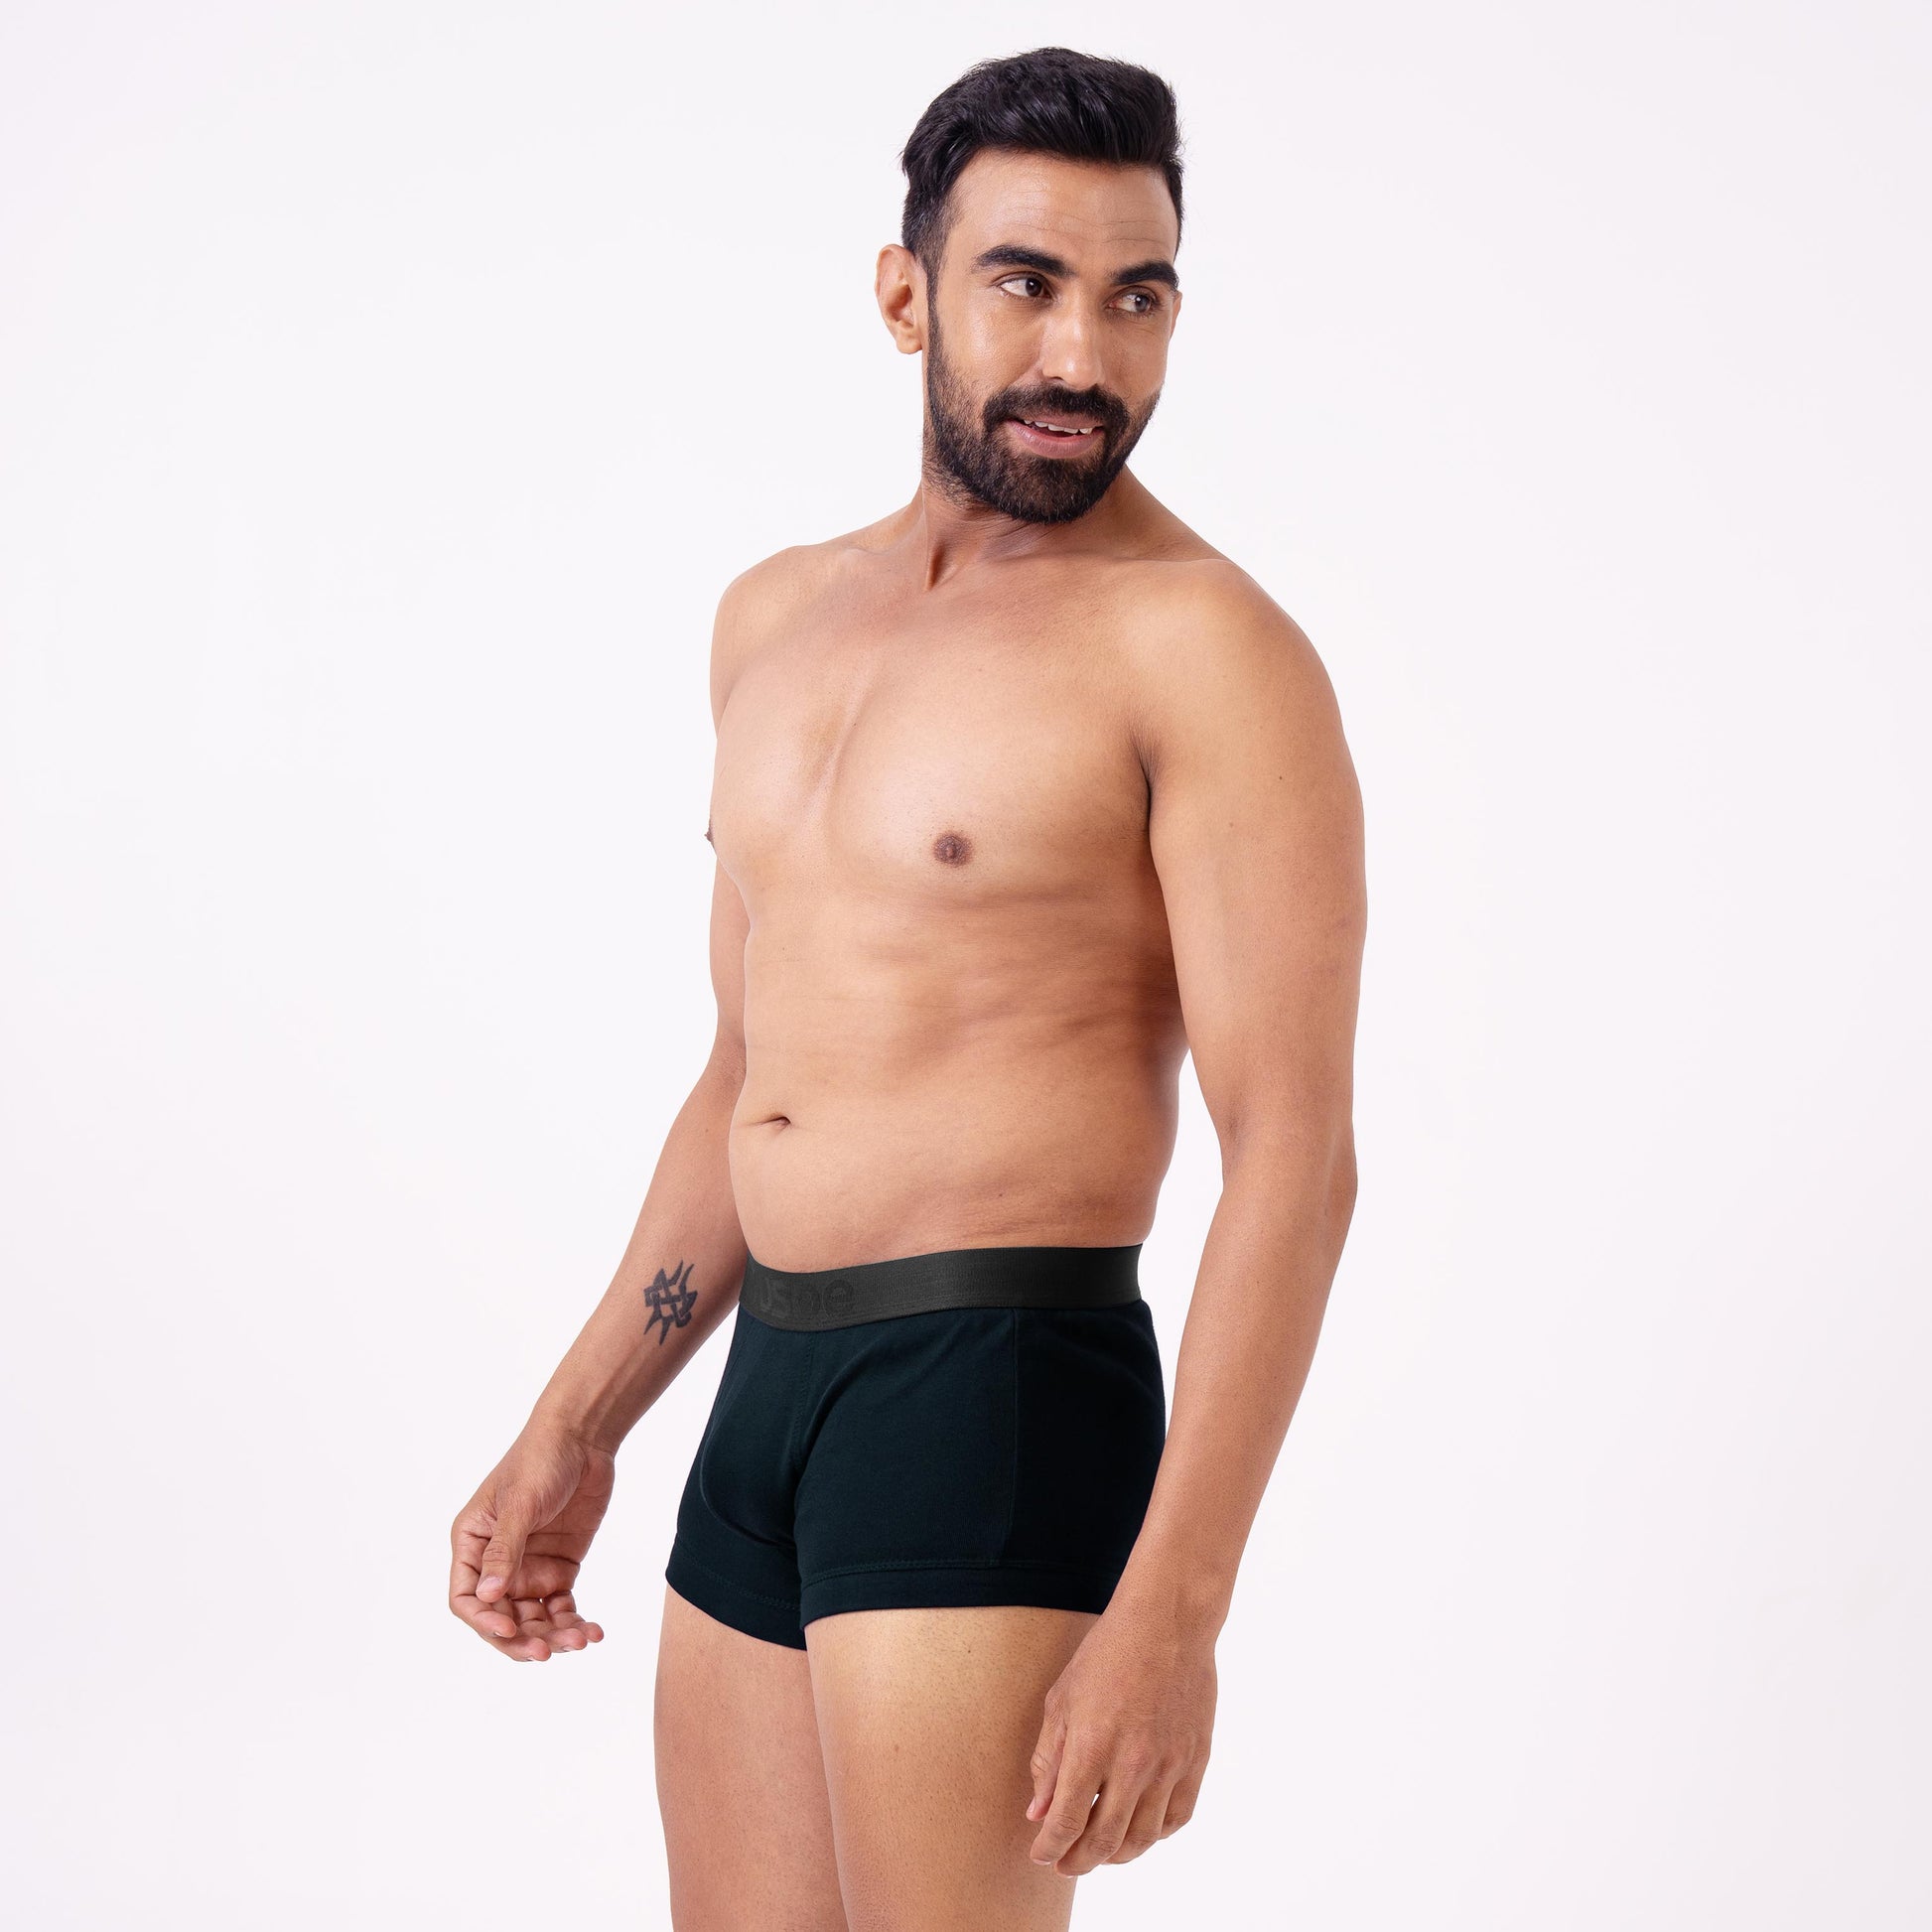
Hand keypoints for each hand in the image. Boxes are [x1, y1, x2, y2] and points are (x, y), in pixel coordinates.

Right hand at [448, 1421, 615, 1660]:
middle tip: (548, 1652)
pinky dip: (575, 1623)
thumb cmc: (540, 1459)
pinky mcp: (560, 1567)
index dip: (483, 1621)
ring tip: (581, 1639)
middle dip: (522, 1639)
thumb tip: (487, 1597)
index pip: (466, 1598)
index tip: (509, 1630)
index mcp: (473, 1544)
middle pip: (501, 1618)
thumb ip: (505, 1550)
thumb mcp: (520, 1503)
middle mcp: (497, 1563)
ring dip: (553, 1636)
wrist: (584, 1438)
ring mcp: (529, 1568)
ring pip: (534, 1619)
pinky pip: (562, 1607)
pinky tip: (593, 1631)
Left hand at [1024, 1591, 1217, 1872]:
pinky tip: (1139, 1828)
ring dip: (1116, 1854)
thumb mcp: (1062, 1700)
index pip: (1067, 1822)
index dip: (1050, 1847)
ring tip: (1099, 1851)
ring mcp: (1169, 1764)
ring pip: (1142, 1838)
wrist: (1167, 1622)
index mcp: (1091, 1746)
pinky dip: (1155, 1834)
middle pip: (1104, 1841)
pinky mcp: (1196, 1760)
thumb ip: (1049, 1760)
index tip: (1040, 1853)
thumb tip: (1039, 1813)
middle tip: (1064, 1863)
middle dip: (1078, 1861)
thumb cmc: (1106, 1654)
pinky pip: (1177, 1818)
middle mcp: (1132, 1764)